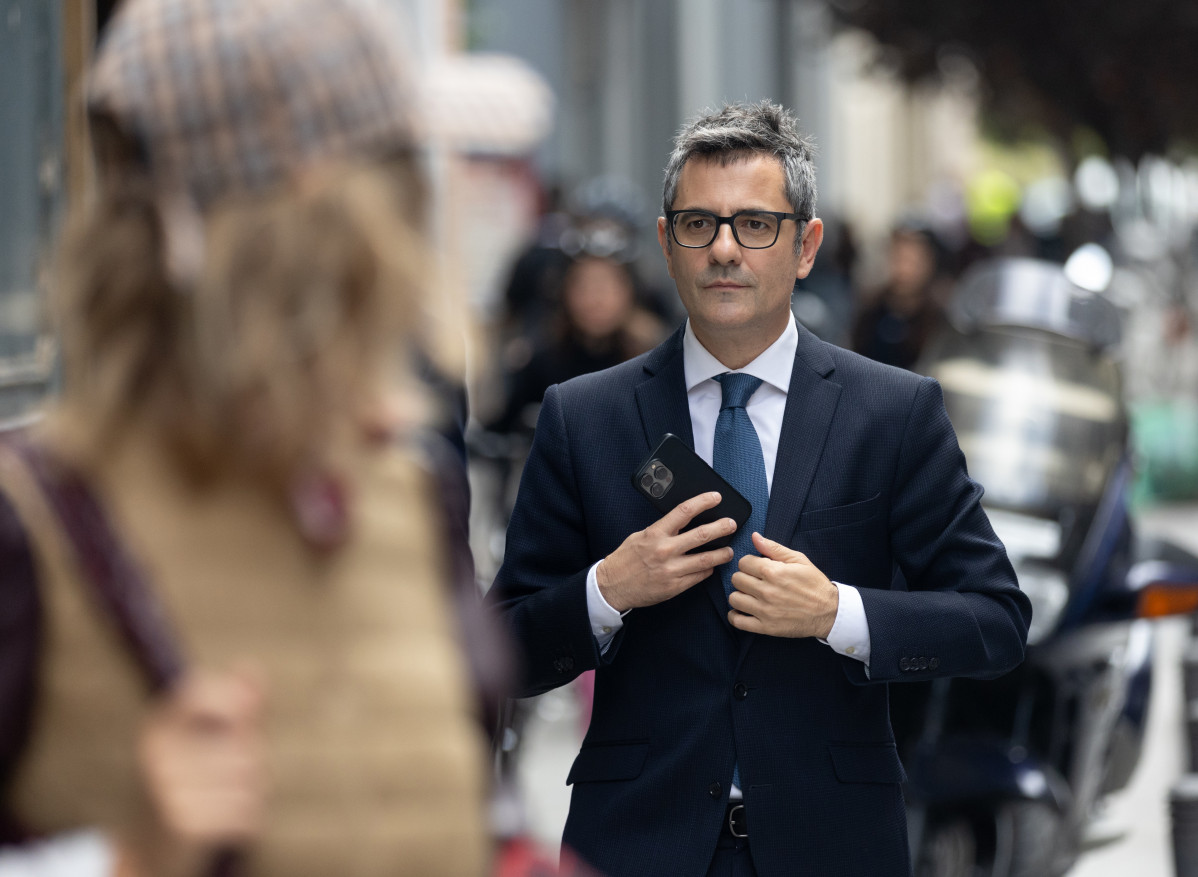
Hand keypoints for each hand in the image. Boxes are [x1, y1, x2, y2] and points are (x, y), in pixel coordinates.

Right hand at [117, 666, 266, 876]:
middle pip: (245, 746)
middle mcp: (158, 755)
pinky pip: (245, 813)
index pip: (200, 692)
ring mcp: (167, 790)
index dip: (234, 701)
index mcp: (160, 729)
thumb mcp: (204, 744)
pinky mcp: (182, 825)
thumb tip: (253, 666)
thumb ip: (236, 707)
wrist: (147, 857)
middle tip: (230, 782)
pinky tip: (225, 828)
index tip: (243, 718)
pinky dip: (247, 822)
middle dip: (253, 765)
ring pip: (251, 781)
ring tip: (224, 805)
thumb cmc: (188, 789)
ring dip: (251, 796)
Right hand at [597, 491, 735, 611]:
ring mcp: (671, 570)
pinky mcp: (674, 586)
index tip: (716, 497)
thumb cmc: (625, 559)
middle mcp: (665, 550)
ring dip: (721, 554)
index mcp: (655, 534)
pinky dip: (707, 570)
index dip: (703, 502)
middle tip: (731, 524)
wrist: (612, 586)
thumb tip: (683, 522)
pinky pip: (698, 577)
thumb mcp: (640, 536)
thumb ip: (661, 530)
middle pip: (701, 535)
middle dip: (721, 528)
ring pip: (705, 559)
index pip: (684, 511)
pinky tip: (711, 566)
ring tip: (729, 551)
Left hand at [728, 533, 838, 637]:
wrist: (829, 612)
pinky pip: (738, 622)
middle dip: (744, 577)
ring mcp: (765, 610)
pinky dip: (735, 616)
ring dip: (740, 595)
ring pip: (734, 599)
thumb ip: (774, 548)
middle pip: (736, 579)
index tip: (757, 568)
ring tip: (750, 595)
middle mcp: (766, 591)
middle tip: (754, 581)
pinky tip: (743, 611)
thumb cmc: (814, 584)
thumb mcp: (799, 560)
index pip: (743, 562)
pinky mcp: (766, 627)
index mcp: (773, 572)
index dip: (749, 563)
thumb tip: (754, 536)